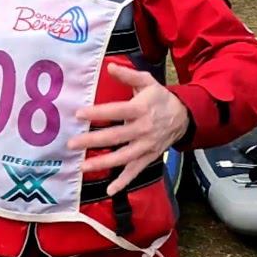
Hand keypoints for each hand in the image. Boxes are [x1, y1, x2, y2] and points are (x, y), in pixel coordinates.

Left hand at [68, 64, 189, 195]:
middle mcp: (142, 129)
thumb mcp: (147, 82)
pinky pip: (135, 171)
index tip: (79, 114)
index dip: (97, 112)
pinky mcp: (149, 157)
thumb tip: (109, 66)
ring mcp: (146, 146)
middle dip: (92, 141)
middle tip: (72, 144)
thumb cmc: (160, 98)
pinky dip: (124, 182)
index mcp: (140, 108)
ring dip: (102, 163)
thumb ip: (128, 74)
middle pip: (115, 136)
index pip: (116, 111)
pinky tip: (110, 190)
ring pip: (122, 157)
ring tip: (82, 167)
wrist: (184, 117)